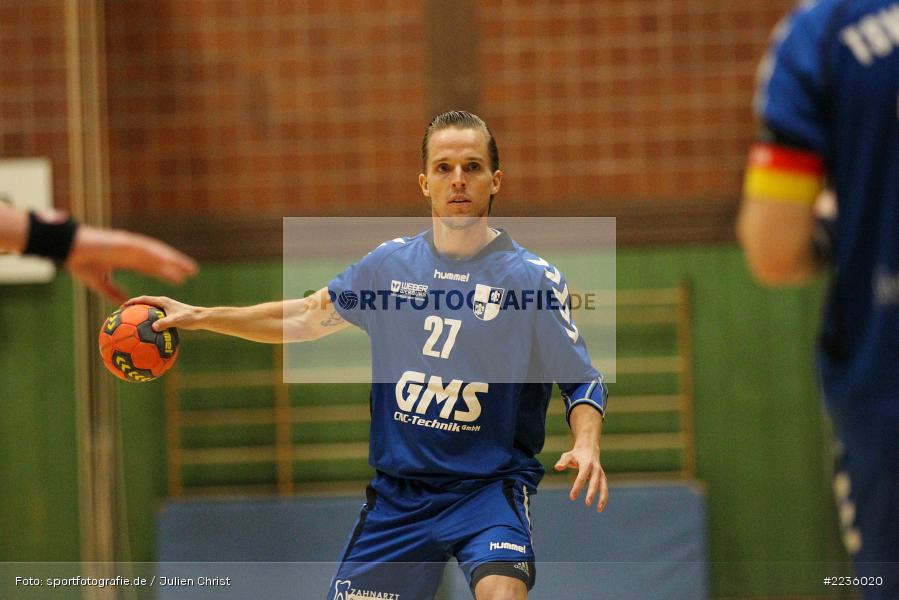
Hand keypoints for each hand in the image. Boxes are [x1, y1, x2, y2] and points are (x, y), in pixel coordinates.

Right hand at [66, 225, 197, 302]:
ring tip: (190, 269)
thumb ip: (113, 292)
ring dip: (174, 261)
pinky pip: (147, 251)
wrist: (68, 247)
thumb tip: (124, 305)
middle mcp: (132, 252)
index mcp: (127, 259)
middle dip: (176, 265)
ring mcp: (131, 246)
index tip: (180, 279)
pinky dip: (160, 256)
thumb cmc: (80, 262)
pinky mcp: (126, 243)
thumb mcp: (98, 282)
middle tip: (193, 273)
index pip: (152, 267)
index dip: (166, 272)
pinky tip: (172, 262)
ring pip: (158, 255)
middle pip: (160, 259)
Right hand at [122, 295, 200, 331]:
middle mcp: (163, 303)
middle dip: (133, 308)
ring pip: (150, 312)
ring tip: (131, 325)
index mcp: (162, 301)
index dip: (132, 302)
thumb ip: (165, 323)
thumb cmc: (190, 318)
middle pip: (144, 304)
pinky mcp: (169, 316)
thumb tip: (153, 328)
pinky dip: (149, 323)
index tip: (122, 307)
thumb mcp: (176, 321)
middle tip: (123, 316)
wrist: (202, 318)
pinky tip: (146, 333)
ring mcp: (166, 309)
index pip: (143, 299)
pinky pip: (155, 318)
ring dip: (140, 316)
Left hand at [554, 444, 607, 512]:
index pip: (582, 477)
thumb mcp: (568, 455)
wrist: (589, 448)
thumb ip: (563, 462)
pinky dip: (604, 497)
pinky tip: (600, 507)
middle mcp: (596, 469)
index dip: (577, 487)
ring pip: (604, 486)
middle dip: (592, 493)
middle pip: (595, 482)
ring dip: (603, 498)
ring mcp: (600, 473)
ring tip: (599, 510)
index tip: (572, 497)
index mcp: (586, 464)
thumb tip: (557, 468)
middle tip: (587, 503)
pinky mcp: (602, 477)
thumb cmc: (576, 454)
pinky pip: (604, 488)